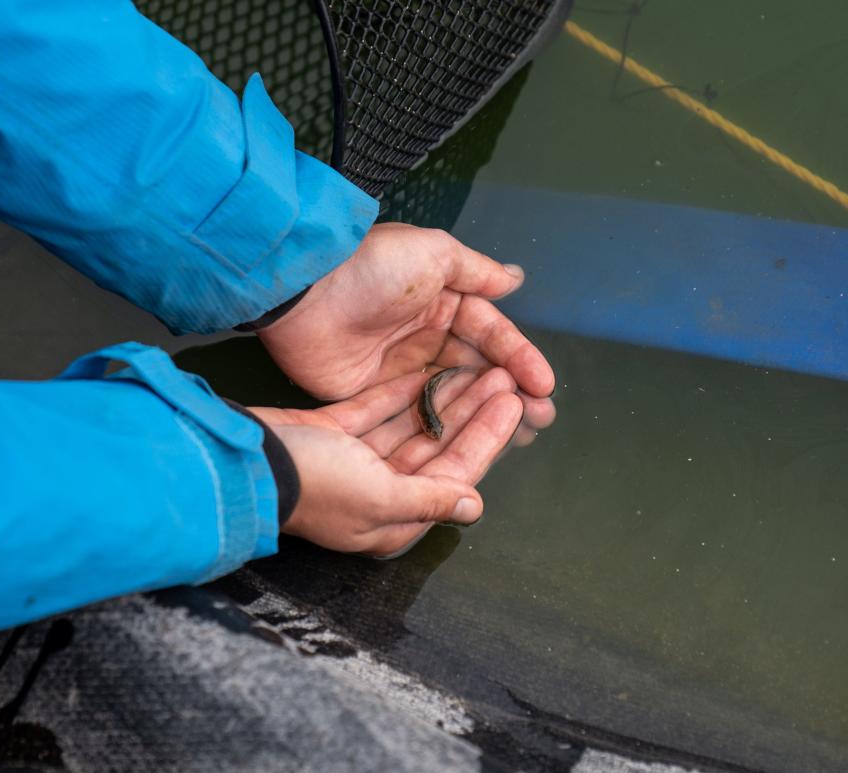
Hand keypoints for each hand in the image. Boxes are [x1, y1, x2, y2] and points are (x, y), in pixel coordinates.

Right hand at [251, 367, 523, 555]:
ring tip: (477, 365)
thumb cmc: (316, 485)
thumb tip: (475, 506)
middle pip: (437, 447)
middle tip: (505, 377)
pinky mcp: (330, 434)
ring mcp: (353, 462)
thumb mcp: (380, 497)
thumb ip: (430, 498)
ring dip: (442, 397)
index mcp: (393, 516)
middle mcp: (378, 491)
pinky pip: (375, 410)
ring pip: (410, 426)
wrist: (245, 462)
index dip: (487, 438)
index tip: (515, 404)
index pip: (455, 473)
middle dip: (472, 412)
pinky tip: (428, 369)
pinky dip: (400, 392)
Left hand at [257, 223, 555, 430]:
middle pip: (478, 370)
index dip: (519, 358)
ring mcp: (401, 370)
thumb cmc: (370, 269)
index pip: (490, 333)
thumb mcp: (432, 253)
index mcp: (442, 301)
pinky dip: (447, 428)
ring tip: (520, 435)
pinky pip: (420, 414)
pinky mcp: (375, 397)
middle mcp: (425, 337)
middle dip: (511, 393)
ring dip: (486, 414)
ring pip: (455, 396)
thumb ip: (475, 271)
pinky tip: (472, 444)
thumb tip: (515, 278)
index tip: (543, 386)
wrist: (303, 295)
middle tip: (540, 419)